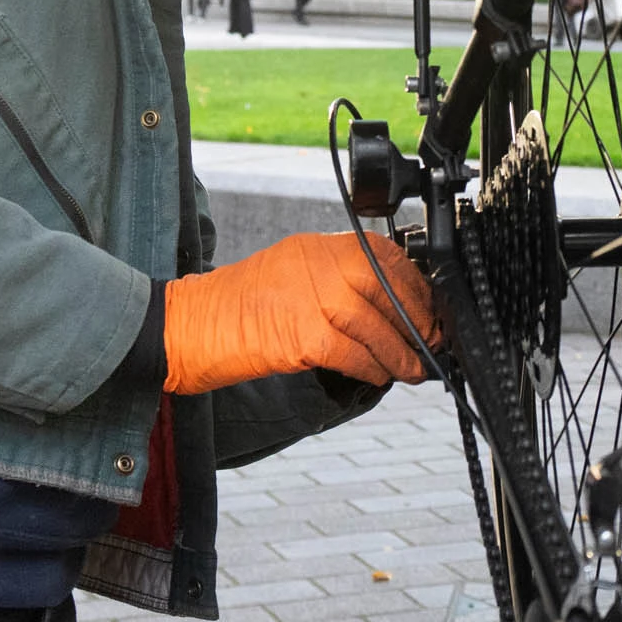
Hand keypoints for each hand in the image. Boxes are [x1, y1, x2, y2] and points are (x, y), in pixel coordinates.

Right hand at [165, 233, 440, 392]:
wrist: (189, 325)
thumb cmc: (239, 304)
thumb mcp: (293, 271)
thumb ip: (338, 280)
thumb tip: (393, 308)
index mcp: (319, 245)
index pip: (385, 256)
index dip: (417, 287)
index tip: (432, 311)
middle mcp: (319, 264)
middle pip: (387, 290)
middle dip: (417, 321)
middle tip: (431, 344)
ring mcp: (312, 299)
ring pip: (377, 326)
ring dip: (400, 353)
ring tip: (410, 370)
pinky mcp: (302, 336)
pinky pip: (355, 354)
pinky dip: (372, 368)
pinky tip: (377, 376)